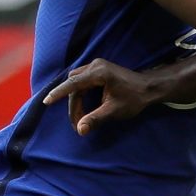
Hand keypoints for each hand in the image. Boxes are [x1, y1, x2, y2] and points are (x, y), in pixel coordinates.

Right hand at [43, 59, 158, 135]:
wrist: (149, 88)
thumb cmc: (134, 98)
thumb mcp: (114, 111)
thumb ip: (96, 119)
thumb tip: (80, 130)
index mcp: (99, 73)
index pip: (73, 83)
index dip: (58, 93)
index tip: (46, 102)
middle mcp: (96, 65)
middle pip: (73, 84)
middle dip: (72, 104)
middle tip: (76, 123)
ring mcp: (97, 66)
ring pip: (77, 83)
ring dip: (75, 100)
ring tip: (80, 118)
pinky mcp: (99, 70)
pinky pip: (82, 81)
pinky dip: (80, 94)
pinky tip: (83, 108)